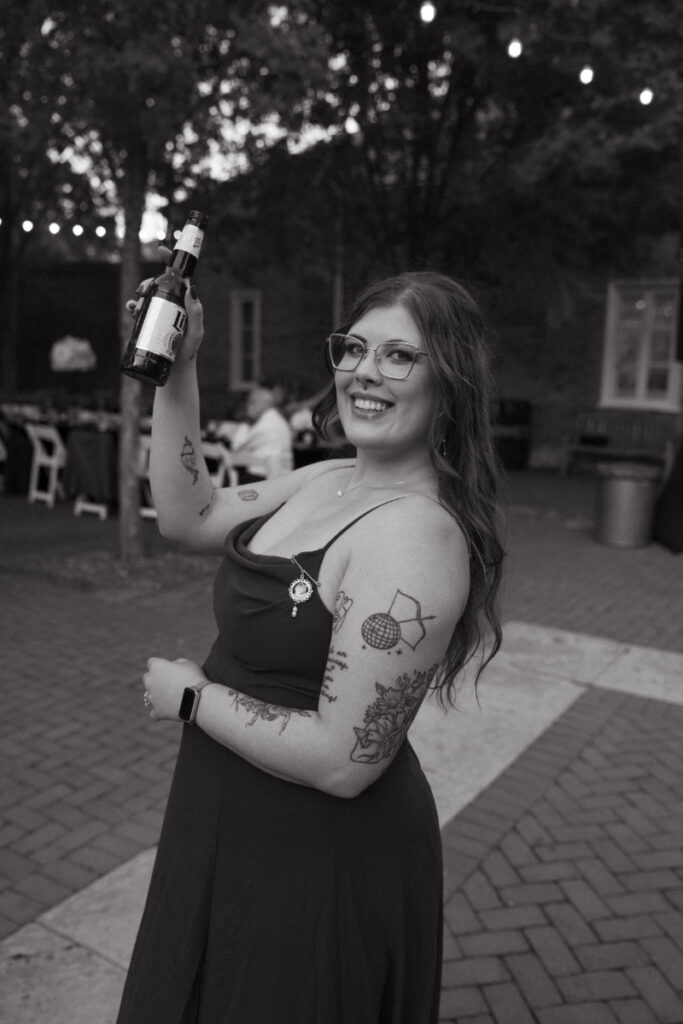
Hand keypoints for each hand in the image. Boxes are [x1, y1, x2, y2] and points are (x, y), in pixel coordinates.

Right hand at [124, 244, 203, 363]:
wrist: (176, 368)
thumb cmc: (189, 349)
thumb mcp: (196, 330)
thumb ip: (196, 311)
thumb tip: (191, 287)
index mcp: (184, 301)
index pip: (178, 277)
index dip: (169, 261)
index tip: (160, 249)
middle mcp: (172, 304)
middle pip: (159, 284)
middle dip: (149, 283)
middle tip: (144, 291)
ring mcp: (160, 312)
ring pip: (148, 295)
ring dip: (141, 295)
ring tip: (138, 305)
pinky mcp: (149, 322)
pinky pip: (139, 309)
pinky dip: (133, 306)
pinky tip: (132, 308)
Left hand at [142, 657, 205, 721]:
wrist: (199, 699)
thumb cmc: (195, 677)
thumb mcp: (188, 663)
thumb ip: (176, 663)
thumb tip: (172, 667)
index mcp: (157, 666)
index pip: (152, 662)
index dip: (161, 664)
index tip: (170, 667)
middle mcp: (150, 682)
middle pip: (147, 678)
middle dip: (156, 679)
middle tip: (170, 681)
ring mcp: (153, 698)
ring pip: (150, 695)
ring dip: (158, 695)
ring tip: (172, 696)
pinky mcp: (158, 711)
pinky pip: (154, 713)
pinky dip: (159, 712)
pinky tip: (167, 710)